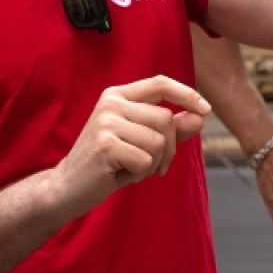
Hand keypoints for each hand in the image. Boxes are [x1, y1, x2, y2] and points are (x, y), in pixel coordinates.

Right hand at [51, 73, 210, 217]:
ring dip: (153, 164)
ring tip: (131, 168)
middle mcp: (111, 103)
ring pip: (159, 142)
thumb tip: (200, 116)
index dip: (187, 94)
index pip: (160, 83)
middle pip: (166, 119)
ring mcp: (106, 123)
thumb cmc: (108, 165)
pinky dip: (140, 174)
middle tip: (150, 164)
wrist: (66, 188)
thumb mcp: (142, 143)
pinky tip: (120, 174)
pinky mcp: (105, 145)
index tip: (206, 110)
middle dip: (168, 148)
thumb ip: (170, 129)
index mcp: (118, 96)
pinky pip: (146, 160)